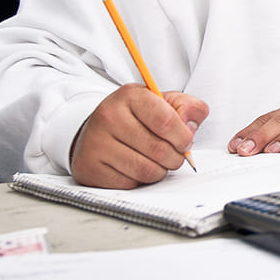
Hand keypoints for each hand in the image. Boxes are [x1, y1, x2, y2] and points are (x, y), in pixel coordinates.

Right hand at [70, 84, 207, 188]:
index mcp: (130, 96)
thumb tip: (190, 128)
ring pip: (146, 170)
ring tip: (158, 162)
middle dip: (175, 157)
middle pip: (159, 149)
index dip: (183, 137)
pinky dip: (140, 180)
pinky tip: (137, 167)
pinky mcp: (89, 168)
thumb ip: (188, 107)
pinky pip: (129, 183)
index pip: (166, 121)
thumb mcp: (165, 101)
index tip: (186, 142)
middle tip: (175, 155)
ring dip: (160, 170)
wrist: (98, 130)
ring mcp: (96, 143)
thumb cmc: (138, 116)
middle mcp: (109, 117)